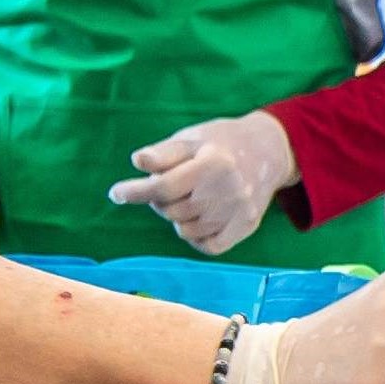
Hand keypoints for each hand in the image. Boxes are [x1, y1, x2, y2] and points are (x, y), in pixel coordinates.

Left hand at [111, 110, 301, 256]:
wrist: (268, 150)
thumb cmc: (220, 142)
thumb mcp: (191, 137)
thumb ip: (164, 152)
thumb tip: (138, 161)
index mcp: (213, 162)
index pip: (165, 186)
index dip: (135, 192)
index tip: (116, 193)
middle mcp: (229, 189)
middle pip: (172, 210)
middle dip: (160, 200)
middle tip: (170, 184)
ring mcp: (240, 211)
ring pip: (186, 230)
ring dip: (177, 216)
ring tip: (189, 196)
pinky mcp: (247, 226)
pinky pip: (208, 246)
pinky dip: (195, 236)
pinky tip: (197, 218)